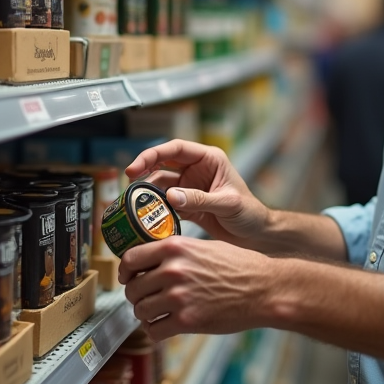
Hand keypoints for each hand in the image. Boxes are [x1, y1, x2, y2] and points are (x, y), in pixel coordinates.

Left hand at [119, 235, 273, 340]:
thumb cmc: (239, 266)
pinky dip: (155, 331)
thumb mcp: (204, 246)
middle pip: (133, 288)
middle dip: (137, 296)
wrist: (263, 289)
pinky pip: (154, 331)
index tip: (128, 278)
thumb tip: (151, 260)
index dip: (125, 271)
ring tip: (157, 313)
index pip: (131, 259)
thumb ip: (176, 252)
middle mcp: (173, 270)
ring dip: (145, 315)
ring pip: (141, 311)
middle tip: (146, 299)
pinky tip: (165, 326)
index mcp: (175, 247)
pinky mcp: (187, 321)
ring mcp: (179, 297)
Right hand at [126, 139, 269, 247]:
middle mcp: (196, 170)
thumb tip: (172, 197)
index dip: (153, 155)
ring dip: (147, 192)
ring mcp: (189, 187)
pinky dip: (154, 208)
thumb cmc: (250, 214)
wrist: (256, 235)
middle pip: (162, 164)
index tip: (136, 167)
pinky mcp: (185, 205)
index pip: (176, 148)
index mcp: (209, 159)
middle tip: (128, 183)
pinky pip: (164, 203)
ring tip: (134, 203)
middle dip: (144, 171)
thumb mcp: (227, 204)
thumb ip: (200, 200)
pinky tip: (145, 215)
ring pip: (160, 185)